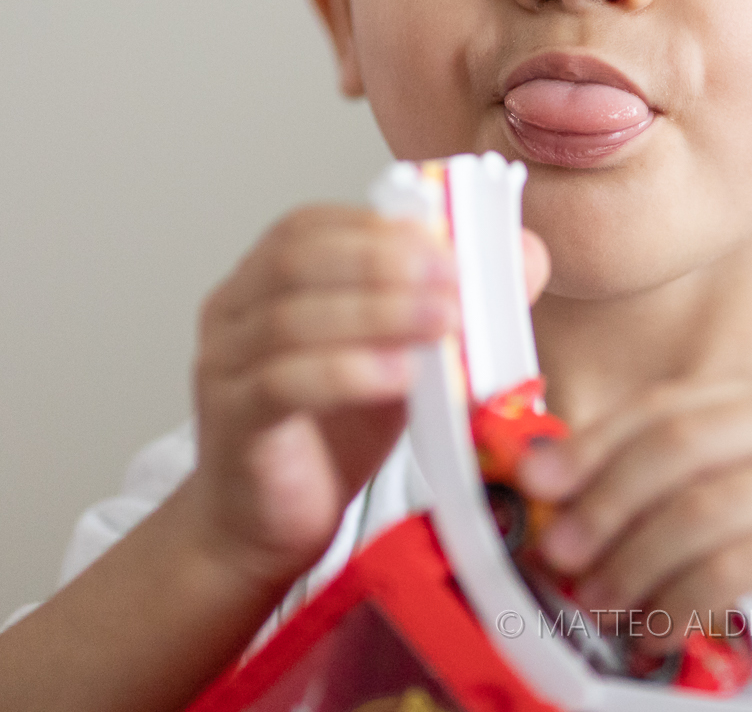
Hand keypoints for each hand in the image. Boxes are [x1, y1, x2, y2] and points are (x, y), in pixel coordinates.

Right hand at [185, 205, 549, 593]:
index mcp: (265, 279)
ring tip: (443, 322)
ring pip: (292, 319)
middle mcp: (234, 311)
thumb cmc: (330, 433)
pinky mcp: (235, 423)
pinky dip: (347, 372)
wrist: (266, 526)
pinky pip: (282, 384)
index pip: (311, 225)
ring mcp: (225, 366)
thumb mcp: (400, 355)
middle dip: (383, 261)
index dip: (380, 227)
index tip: (447, 242)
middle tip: (452, 278)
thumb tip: (526, 254)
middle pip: (297, 260)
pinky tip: (399, 375)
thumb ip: (448, 303)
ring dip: (377, 313)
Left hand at [513, 373, 751, 688]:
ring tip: (596, 598)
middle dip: (598, 501)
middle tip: (553, 547)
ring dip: (630, 559)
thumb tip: (584, 504)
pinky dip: (681, 599)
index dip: (589, 444)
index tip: (533, 482)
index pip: (663, 408)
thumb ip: (700, 484)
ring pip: (693, 507)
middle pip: (668, 448)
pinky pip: (733, 563)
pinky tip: (657, 626)